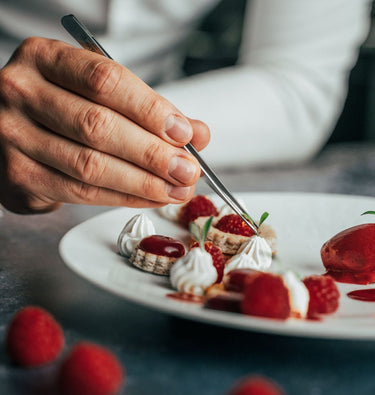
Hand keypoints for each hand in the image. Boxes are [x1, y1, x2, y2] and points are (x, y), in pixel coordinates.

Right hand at [0, 37, 209, 213]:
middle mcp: (22, 93)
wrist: (16, 131)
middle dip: (152, 153)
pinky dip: (124, 197)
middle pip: (98, 126)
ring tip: (178, 189)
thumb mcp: (102, 93)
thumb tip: (197, 134)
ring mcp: (14, 136)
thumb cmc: (66, 107)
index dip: (149, 109)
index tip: (183, 132)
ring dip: (144, 182)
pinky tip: (152, 197)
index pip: (105, 80)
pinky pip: (81, 192)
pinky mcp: (19, 175)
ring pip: (90, 165)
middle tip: (188, 170)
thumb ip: (148, 109)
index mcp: (45, 59)